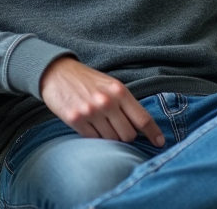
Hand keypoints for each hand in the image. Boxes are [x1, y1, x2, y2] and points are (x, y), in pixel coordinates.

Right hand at [39, 56, 165, 146]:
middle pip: (128, 134)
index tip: (160, 143)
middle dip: (127, 137)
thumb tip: (140, 126)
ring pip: (111, 139)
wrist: (57, 73)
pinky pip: (93, 140)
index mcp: (120, 91)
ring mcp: (91, 112)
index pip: (142, 118)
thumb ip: (125, 103)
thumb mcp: (111, 85)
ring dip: (110, 138)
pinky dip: (95, 137)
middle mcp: (107, 102)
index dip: (154, 133)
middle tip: (119, 129)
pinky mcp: (76, 120)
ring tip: (102, 125)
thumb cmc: (87, 80)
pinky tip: (91, 126)